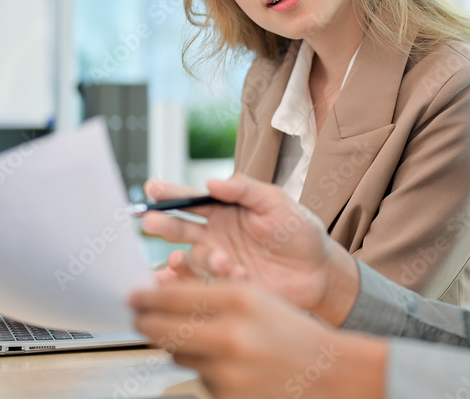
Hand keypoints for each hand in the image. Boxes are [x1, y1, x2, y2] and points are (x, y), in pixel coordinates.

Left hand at [130, 280, 385, 398]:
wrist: (327, 374)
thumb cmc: (294, 332)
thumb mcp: (257, 297)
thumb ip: (212, 292)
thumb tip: (165, 293)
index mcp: (239, 300)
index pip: (173, 297)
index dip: (146, 297)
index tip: (134, 295)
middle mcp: (229, 336)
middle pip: (162, 330)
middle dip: (144, 322)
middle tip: (138, 317)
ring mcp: (225, 372)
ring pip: (178, 355)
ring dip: (181, 347)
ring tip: (208, 339)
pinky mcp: (225, 397)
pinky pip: (198, 378)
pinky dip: (205, 369)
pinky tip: (229, 363)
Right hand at [142, 174, 359, 323]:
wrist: (318, 270)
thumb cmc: (298, 230)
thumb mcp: (276, 202)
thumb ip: (246, 190)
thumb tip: (212, 182)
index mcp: (224, 211)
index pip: (191, 199)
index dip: (171, 193)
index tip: (152, 188)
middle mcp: (214, 236)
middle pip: (180, 228)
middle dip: (164, 224)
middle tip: (151, 222)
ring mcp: (217, 263)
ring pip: (191, 259)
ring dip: (199, 259)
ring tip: (221, 259)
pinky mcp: (224, 287)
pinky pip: (202, 286)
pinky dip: (204, 284)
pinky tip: (226, 278)